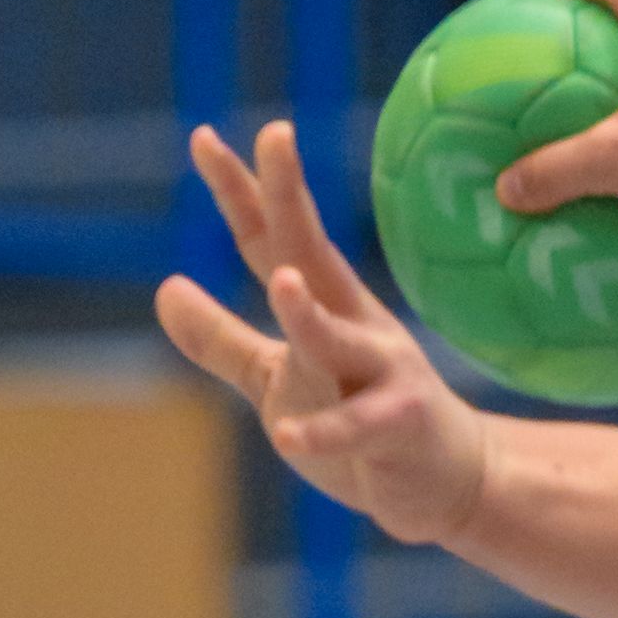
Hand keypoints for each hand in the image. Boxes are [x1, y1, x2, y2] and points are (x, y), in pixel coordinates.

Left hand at [158, 120, 492, 543]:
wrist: (452, 479)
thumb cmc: (363, 421)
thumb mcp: (281, 375)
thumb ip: (224, 339)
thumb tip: (164, 288)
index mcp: (326, 304)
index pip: (275, 238)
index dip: (241, 191)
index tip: (204, 138)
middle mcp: (356, 324)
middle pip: (312, 255)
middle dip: (291, 198)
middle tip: (275, 138)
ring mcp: (384, 373)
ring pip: (337, 340)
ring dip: (309, 313)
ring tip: (282, 283)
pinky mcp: (401, 426)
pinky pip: (357, 427)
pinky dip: (324, 432)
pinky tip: (289, 436)